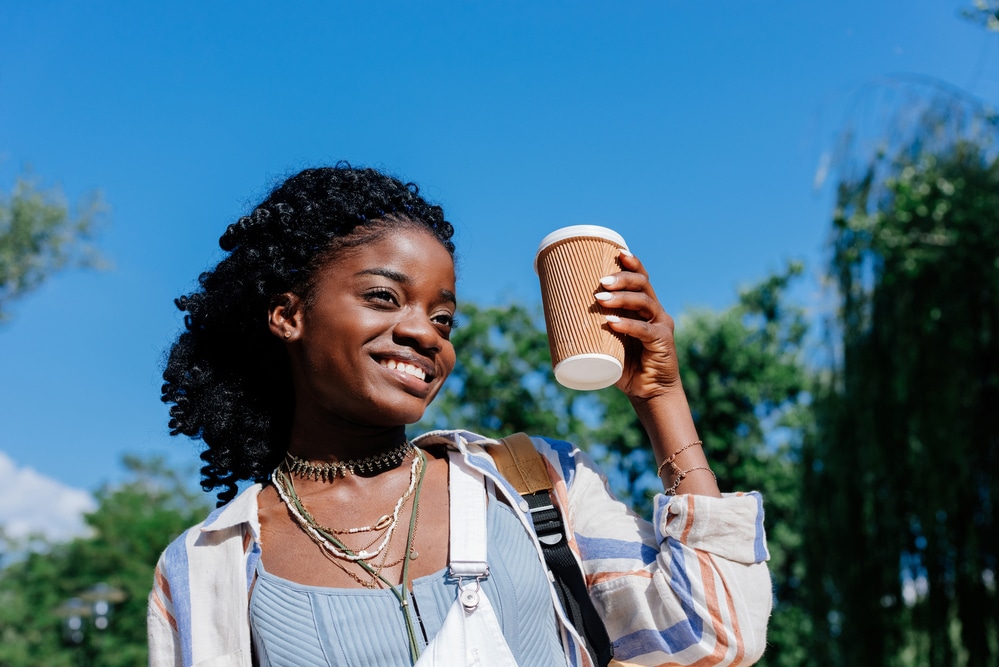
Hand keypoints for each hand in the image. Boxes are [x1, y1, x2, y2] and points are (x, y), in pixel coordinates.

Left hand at [597, 252, 680, 399]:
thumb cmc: (626, 366)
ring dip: (621, 298)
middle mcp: (655, 312)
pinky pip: (645, 330)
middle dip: (622, 278)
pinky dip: (628, 325)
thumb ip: (594, 329)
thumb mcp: (608, 343)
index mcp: (644, 308)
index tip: (618, 252)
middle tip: (600, 281)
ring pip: (644, 302)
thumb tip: (557, 317)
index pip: (642, 278)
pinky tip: (613, 323)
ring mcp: (661, 325)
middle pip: (643, 285)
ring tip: (601, 299)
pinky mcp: (663, 342)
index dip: (632, 263)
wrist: (650, 393)